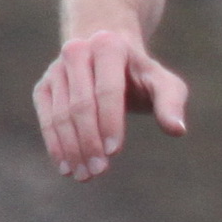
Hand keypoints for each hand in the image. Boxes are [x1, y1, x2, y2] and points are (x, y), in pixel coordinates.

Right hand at [33, 26, 189, 181]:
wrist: (106, 57)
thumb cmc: (140, 76)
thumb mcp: (163, 83)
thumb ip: (171, 103)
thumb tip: (177, 130)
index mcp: (108, 46)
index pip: (107, 89)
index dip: (109, 121)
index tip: (114, 152)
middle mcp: (77, 52)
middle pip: (80, 105)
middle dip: (89, 141)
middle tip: (99, 171)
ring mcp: (56, 69)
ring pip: (61, 114)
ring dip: (71, 148)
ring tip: (84, 176)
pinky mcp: (44, 86)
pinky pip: (46, 119)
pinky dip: (55, 145)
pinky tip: (66, 167)